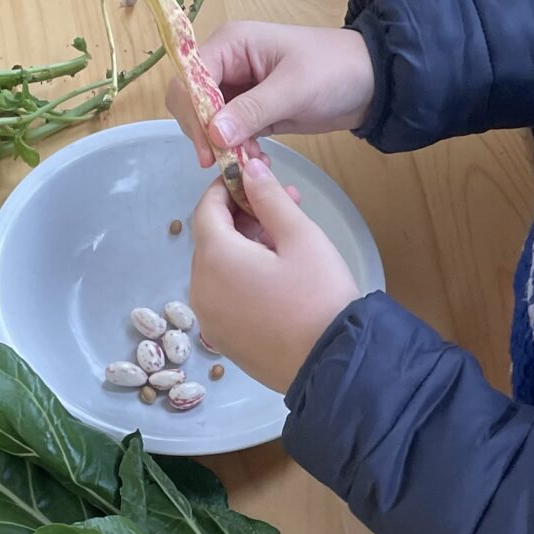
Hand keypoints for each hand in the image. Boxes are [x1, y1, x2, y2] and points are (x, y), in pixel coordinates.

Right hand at [165, 20, 375, 168]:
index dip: (192, 114)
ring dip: (221, 145)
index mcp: (230, 43)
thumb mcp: (294, 89)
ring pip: (207, 121)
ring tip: (249, 162)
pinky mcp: (250, 110)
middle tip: (227, 162)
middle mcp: (226, 62)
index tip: (209, 150)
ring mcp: (237, 88)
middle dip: (204, 132)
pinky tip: (256, 161)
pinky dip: (235, 149)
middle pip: (190, 101)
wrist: (372, 82)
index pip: (189, 78)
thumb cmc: (335, 71)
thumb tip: (214, 134)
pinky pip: (228, 132)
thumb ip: (252, 110)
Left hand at [188, 152, 358, 391]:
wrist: (333, 365)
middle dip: (243, 217)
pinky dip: (242, 277)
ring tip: (287, 240)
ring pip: (218, 269)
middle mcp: (200, 289)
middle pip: (211, 240)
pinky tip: (277, 276)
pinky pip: (225, 296)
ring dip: (244, 247)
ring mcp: (209, 319)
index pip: (206, 209)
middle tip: (284, 205)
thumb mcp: (300, 237)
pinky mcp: (223, 339)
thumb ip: (269, 198)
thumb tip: (248, 169)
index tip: (253, 177)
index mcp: (215, 259)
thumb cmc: (319, 294)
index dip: (227, 188)